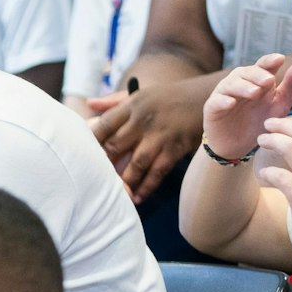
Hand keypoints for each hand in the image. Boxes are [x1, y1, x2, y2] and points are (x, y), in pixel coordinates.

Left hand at [89, 77, 208, 203]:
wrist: (210, 97)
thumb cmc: (170, 97)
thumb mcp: (142, 94)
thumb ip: (114, 101)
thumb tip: (89, 103)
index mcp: (131, 105)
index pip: (103, 125)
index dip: (90, 143)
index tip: (80, 156)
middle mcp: (143, 120)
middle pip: (114, 147)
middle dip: (103, 166)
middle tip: (92, 182)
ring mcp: (160, 135)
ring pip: (135, 164)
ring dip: (124, 183)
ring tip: (115, 196)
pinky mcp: (176, 148)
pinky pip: (157, 172)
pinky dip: (146, 187)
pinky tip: (137, 198)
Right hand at [200, 54, 291, 160]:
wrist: (238, 146)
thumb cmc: (259, 122)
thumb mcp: (280, 104)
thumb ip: (291, 84)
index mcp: (257, 80)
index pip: (263, 65)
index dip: (269, 61)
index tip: (280, 59)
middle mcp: (239, 83)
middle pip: (246, 72)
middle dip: (257, 75)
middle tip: (269, 81)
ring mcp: (224, 94)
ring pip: (231, 84)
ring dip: (243, 86)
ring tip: (254, 92)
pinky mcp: (212, 108)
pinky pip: (216, 101)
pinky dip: (223, 101)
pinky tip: (231, 103)